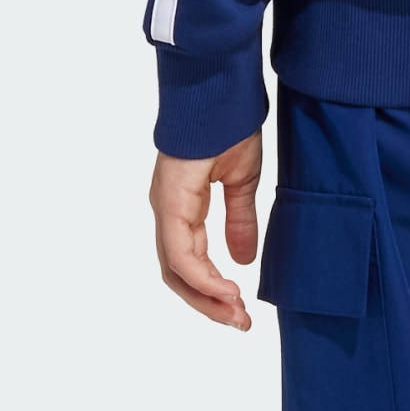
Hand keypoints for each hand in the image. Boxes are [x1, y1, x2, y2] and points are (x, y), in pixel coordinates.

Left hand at [150, 132, 262, 328]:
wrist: (220, 88)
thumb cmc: (230, 123)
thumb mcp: (242, 180)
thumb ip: (240, 220)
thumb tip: (243, 260)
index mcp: (183, 207)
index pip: (191, 262)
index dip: (214, 290)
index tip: (242, 308)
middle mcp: (169, 213)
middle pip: (179, 275)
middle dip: (209, 303)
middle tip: (240, 322)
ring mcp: (166, 208)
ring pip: (177, 270)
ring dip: (206, 297)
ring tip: (236, 313)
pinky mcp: (171, 201)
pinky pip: (181, 251)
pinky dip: (202, 275)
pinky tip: (227, 287)